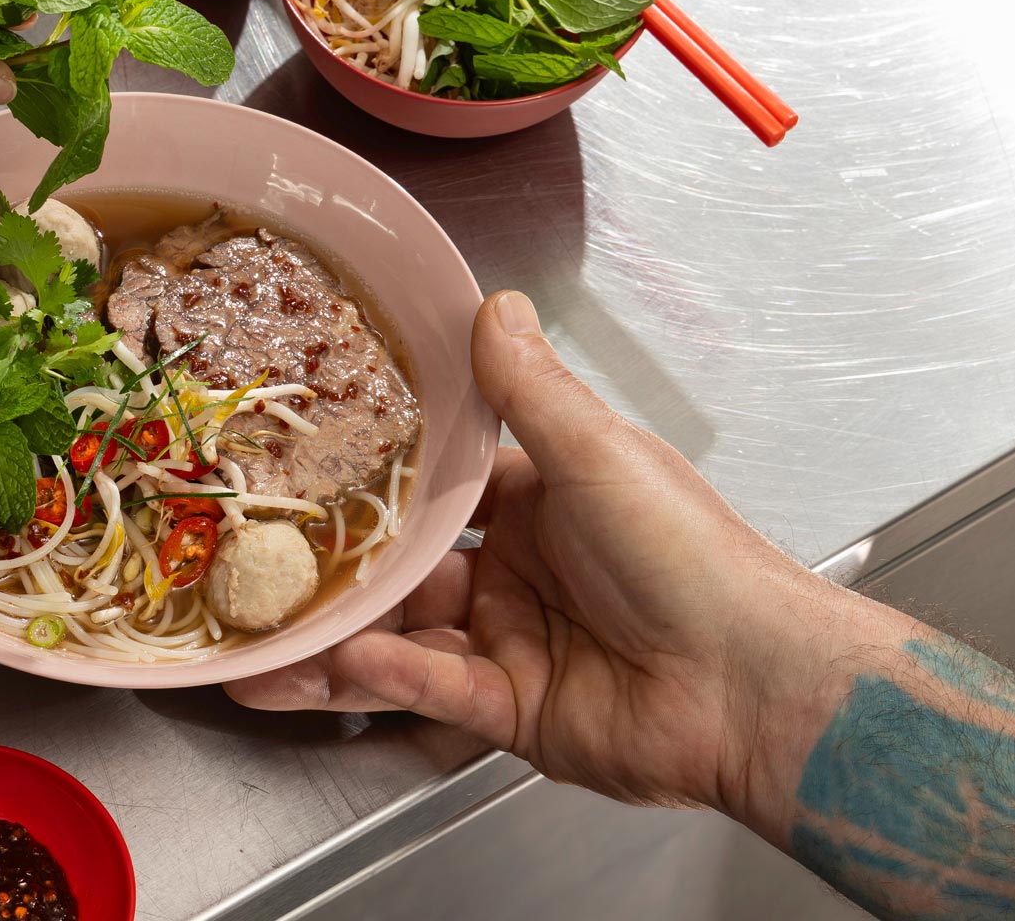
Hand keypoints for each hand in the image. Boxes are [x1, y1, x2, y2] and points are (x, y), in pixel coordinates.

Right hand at [228, 290, 824, 812]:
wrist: (756, 684)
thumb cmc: (694, 555)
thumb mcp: (599, 454)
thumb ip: (530, 389)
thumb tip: (493, 303)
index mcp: (543, 504)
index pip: (441, 486)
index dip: (379, 478)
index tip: (308, 462)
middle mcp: (521, 573)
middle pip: (407, 569)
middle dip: (337, 572)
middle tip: (258, 564)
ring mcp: (513, 645)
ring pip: (403, 638)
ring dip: (337, 639)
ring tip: (264, 639)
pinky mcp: (514, 712)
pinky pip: (435, 690)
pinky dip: (389, 676)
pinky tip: (340, 663)